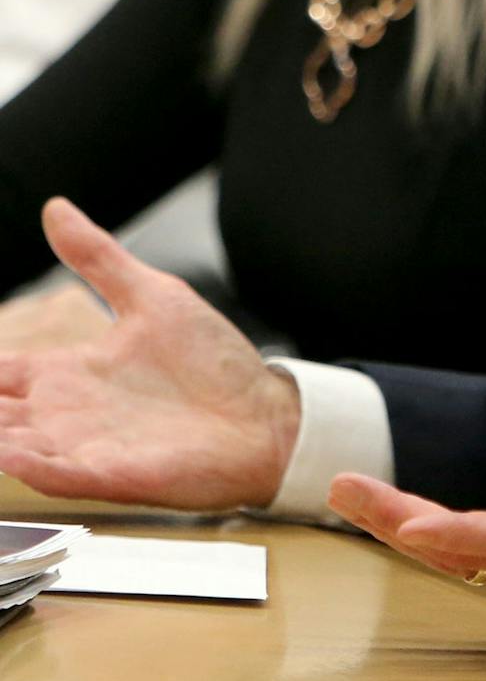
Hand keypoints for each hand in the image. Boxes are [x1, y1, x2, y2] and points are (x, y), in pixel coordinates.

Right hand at [0, 198, 299, 509]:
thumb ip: (98, 259)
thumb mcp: (151, 296)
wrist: (265, 418)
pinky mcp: (105, 473)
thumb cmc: (214, 364)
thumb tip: (55, 208)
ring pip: (4, 444)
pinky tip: (7, 448)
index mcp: (69, 372)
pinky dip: (22, 461)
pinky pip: (48, 472)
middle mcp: (64, 412)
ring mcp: (80, 446)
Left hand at [329, 361, 485, 631]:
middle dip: (396, 519)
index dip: (450, 532)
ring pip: (461, 557)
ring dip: (405, 528)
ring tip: (356, 498)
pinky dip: (436, 540)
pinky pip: (476, 560)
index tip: (403, 524)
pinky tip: (406, 524)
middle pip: (459, 549)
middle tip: (344, 489)